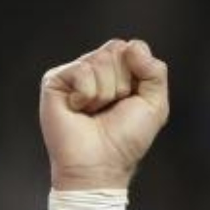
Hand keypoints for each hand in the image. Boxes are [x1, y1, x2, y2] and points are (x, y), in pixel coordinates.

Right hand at [39, 39, 169, 189]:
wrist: (100, 163)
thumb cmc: (126, 138)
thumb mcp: (155, 104)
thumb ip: (154, 72)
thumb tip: (133, 46)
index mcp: (119, 70)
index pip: (133, 47)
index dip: (139, 72)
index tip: (133, 99)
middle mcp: (95, 67)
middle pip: (117, 50)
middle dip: (123, 84)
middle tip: (112, 107)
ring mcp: (74, 73)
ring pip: (100, 61)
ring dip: (106, 93)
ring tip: (95, 111)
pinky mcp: (55, 80)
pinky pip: (82, 71)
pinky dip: (88, 95)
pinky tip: (79, 109)